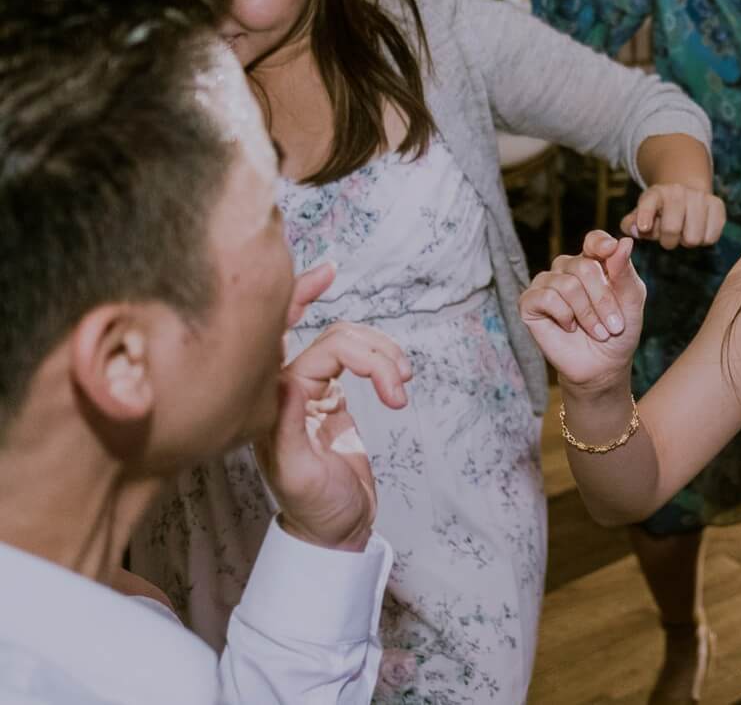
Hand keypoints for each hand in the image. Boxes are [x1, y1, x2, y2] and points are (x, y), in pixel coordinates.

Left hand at [254, 265, 410, 552]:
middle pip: (335, 340)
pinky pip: (358, 363)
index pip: (295, 340)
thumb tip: (289, 379)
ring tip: (402, 391)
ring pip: (352, 347)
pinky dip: (382, 364)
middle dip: (372, 350)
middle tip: (400, 380)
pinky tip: (395, 382)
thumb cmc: (315, 510)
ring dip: (383, 359)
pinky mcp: (335, 401)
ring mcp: (313, 394)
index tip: (329, 272)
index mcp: (274, 402)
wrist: (336, 533)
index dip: (301, 299)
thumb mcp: (299, 474)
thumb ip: (289, 427)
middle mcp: (289, 392)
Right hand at [520, 230, 642, 391]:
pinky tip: (570, 327)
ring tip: (597, 331)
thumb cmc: (619, 331)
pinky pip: (546, 297)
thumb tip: (624, 241)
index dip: (600, 243)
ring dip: (587, 313)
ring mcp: (547, 283)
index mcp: (593, 262)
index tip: (610, 250)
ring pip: (566, 283)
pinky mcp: (530, 302)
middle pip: (583, 266)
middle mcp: (568, 268)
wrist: (602, 365)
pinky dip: (564, 315)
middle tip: (614, 325)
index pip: (593, 240)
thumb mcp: (631, 301)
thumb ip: (625, 272)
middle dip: (603, 299)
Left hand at [622, 182, 726, 249]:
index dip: (645, 215)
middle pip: (672, 229)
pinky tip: (699, 230)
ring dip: (687, 241)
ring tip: (684, 232)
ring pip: (694, 237)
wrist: (687, 195)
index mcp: (656, 193)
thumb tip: (635, 229)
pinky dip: (704, 240)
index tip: (643, 227)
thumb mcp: (640, 216)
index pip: (649, 203)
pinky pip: (711, 237)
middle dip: (668, 241)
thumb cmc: (659, 213)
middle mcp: (678, 191)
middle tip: (669, 238)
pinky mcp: (717, 205)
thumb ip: (631, 224)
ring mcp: (699, 196)